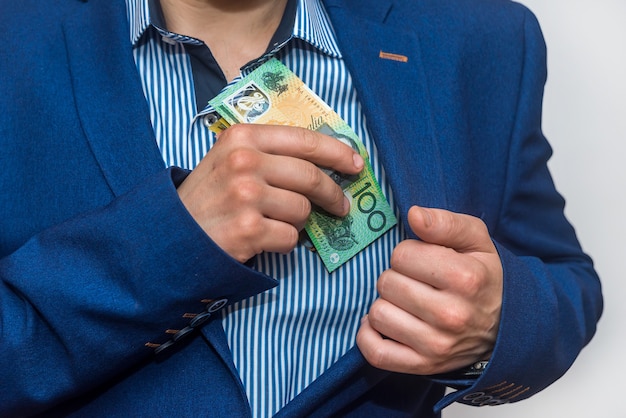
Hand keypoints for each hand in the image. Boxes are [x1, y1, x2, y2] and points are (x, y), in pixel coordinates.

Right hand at [177, 124, 363, 261]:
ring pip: (303, 210)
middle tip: (340, 206)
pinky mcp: (249, 230)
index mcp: (242, 137)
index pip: (305, 140)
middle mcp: (244, 162)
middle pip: (311, 177)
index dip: (337, 152)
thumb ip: (269, 152)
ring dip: (298, 221)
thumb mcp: (228, 159)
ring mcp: (246, 196)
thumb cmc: (208, 197)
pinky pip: (291, 238)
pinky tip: (264, 239)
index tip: (356, 164)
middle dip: (332, 194)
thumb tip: (325, 159)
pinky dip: (284, 242)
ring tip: (276, 222)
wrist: (172, 235)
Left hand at [356, 205, 502, 374]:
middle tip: (416, 282)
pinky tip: (384, 323)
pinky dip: (370, 336)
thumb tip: (414, 214)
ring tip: (407, 303)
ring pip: (377, 314)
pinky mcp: (423, 366)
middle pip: (387, 282)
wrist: (506, 327)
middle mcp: (451, 315)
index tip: (424, 260)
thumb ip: (446, 223)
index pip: (402, 254)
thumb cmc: (485, 278)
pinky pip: (376, 353)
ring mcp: (437, 345)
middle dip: (397, 277)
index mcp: (466, 278)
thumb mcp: (477, 241)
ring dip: (386, 304)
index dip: (408, 252)